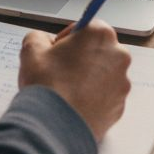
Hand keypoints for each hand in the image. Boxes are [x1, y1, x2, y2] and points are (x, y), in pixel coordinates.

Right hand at [17, 20, 130, 141]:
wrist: (54, 127)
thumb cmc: (46, 85)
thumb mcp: (31, 49)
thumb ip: (39, 37)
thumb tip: (43, 41)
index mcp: (99, 35)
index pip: (86, 27)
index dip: (68, 38)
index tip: (57, 50)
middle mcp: (118, 56)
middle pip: (98, 50)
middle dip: (81, 58)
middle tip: (59, 71)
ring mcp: (121, 83)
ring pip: (103, 74)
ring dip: (88, 78)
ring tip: (65, 91)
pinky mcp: (120, 106)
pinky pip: (106, 96)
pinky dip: (93, 98)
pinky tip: (73, 104)